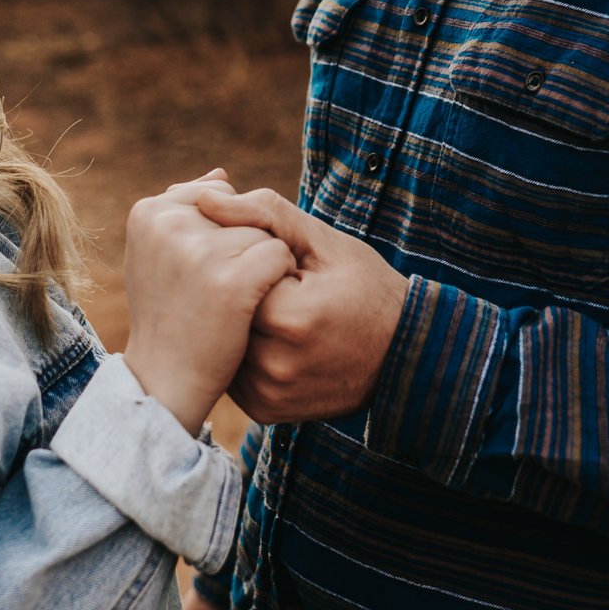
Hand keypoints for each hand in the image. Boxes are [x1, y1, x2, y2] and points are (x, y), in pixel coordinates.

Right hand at [122, 173, 297, 433]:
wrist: (167, 380)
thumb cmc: (170, 314)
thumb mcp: (161, 255)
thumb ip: (187, 212)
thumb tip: (222, 176)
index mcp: (147, 213)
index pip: (216, 197)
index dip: (222, 237)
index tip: (199, 274)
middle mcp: (168, 224)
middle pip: (241, 212)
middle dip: (242, 248)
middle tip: (214, 292)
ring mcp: (200, 251)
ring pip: (264, 233)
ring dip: (262, 266)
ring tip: (231, 302)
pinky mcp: (232, 280)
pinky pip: (279, 255)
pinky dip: (278, 281)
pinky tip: (255, 306)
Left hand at [193, 188, 409, 423]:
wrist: (403, 356)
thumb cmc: (365, 289)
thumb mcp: (323, 242)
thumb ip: (262, 214)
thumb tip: (205, 198)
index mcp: (289, 317)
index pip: (231, 273)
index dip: (248, 261)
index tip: (280, 265)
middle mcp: (274, 364)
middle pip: (224, 311)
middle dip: (238, 293)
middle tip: (276, 287)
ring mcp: (268, 393)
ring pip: (224, 342)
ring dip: (237, 324)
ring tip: (277, 312)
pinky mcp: (265, 411)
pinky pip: (233, 371)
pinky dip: (244, 351)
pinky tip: (272, 340)